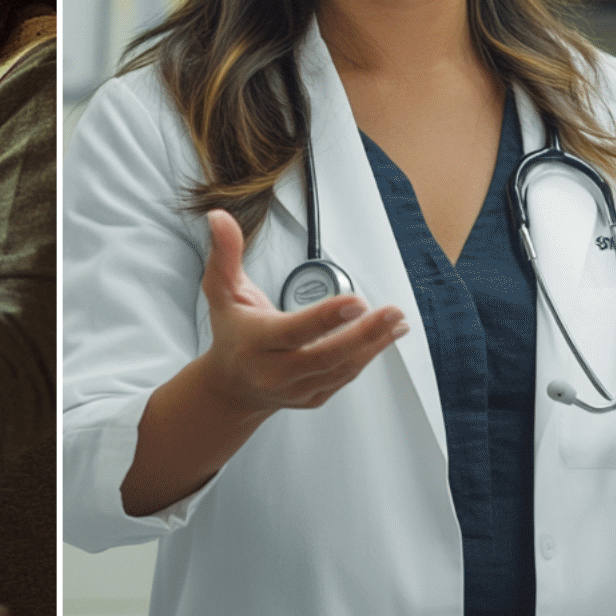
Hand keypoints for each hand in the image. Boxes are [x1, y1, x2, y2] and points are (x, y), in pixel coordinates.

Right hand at [195, 209, 404, 413]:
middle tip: (391, 312)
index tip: (356, 301)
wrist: (231, 386)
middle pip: (324, 357)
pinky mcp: (313, 397)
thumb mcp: (222, 291)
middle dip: (363, 335)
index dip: (326, 318)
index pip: (294, 331)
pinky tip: (387, 335)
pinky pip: (345, 377)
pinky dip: (368, 356)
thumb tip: (219, 217)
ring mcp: (296, 389)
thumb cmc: (231, 332)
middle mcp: (274, 371)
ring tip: (396, 321)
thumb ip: (225, 254)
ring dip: (373, 344)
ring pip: (340, 369)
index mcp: (254, 343)